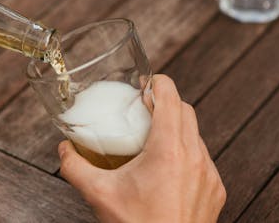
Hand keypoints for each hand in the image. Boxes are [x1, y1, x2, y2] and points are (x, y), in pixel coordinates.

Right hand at [58, 75, 225, 222]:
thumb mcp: (99, 195)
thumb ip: (75, 167)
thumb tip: (64, 149)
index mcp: (169, 151)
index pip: (171, 98)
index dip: (158, 83)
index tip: (146, 83)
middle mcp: (195, 158)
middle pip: (185, 111)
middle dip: (165, 103)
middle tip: (143, 109)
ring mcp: (209, 175)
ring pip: (196, 134)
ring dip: (176, 127)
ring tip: (153, 137)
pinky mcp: (215, 190)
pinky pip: (202, 158)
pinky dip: (185, 152)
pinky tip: (166, 167)